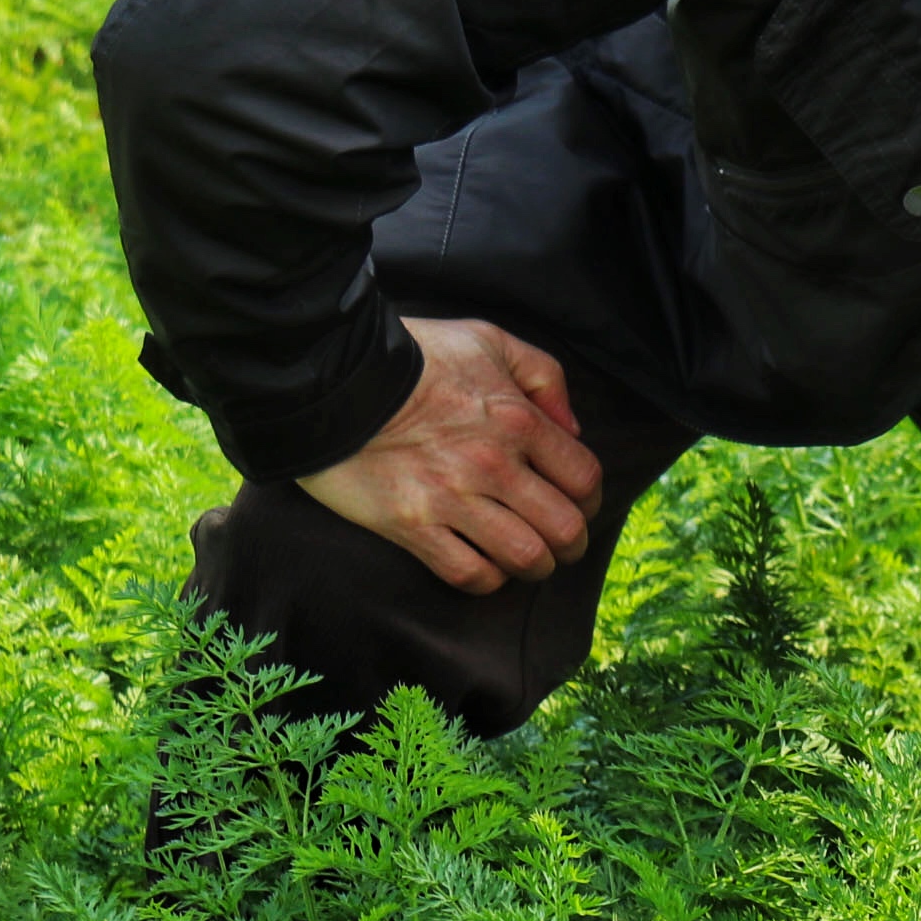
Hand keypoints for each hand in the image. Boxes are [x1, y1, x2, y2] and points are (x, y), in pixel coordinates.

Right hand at [296, 317, 602, 592]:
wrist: (330, 377)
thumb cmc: (413, 354)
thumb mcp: (487, 340)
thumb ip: (543, 376)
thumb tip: (572, 427)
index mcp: (518, 420)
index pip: (584, 478)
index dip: (591, 500)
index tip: (580, 505)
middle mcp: (493, 464)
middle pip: (565, 527)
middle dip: (572, 543)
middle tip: (561, 543)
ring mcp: (452, 499)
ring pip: (525, 558)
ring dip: (535, 565)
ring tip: (527, 559)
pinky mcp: (412, 526)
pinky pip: (469, 574)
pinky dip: (487, 580)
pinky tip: (486, 567)